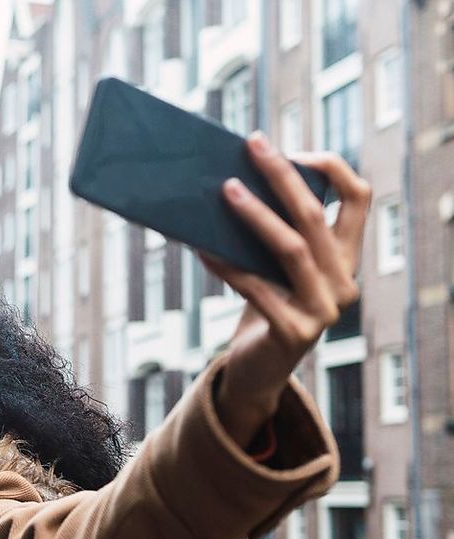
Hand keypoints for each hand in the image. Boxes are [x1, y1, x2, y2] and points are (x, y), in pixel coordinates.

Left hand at [200, 132, 368, 446]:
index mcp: (345, 258)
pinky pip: (255, 288)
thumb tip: (235, 178)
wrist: (257, 371)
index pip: (359, 199)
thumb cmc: (263, 306)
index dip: (332, 169)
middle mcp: (344, 282)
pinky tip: (201, 245)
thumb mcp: (275, 267)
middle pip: (315, 216)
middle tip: (253, 145)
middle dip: (282, 176)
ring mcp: (323, 310)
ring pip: (290, 249)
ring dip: (255, 215)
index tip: (293, 150)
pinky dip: (226, 264)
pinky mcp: (294, 332)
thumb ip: (275, 232)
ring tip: (225, 189)